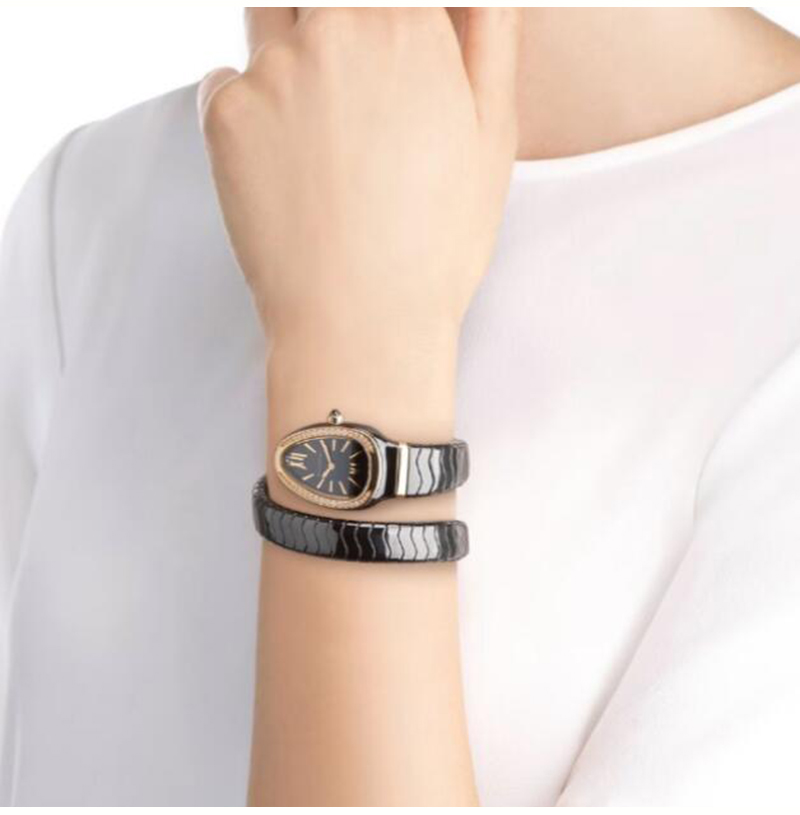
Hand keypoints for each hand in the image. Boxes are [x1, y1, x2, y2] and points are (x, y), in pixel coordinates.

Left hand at [198, 9, 517, 344]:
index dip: (380, 21)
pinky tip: (285, 170)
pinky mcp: (224, 113)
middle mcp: (334, 27)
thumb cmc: (437, 242)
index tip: (382, 68)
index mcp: (406, 25)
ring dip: (289, 55)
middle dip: (332, 26)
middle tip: (349, 97)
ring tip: (320, 133)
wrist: (362, 321)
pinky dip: (249, 112)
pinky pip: (225, 83)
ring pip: (268, 21)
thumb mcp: (493, 133)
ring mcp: (271, 68)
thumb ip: (489, 32)